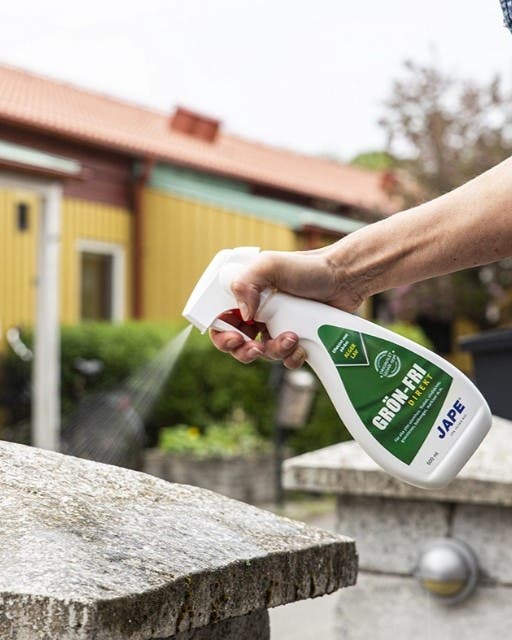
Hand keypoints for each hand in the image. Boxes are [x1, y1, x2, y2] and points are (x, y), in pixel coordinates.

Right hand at [209, 247, 362, 367]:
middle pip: (239, 344)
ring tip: (291, 337)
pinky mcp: (298, 340)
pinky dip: (292, 358)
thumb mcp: (270, 265)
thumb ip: (246, 282)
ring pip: (265, 354)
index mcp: (246, 296)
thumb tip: (244, 314)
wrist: (345, 279)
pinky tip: (301, 345)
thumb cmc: (308, 267)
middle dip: (245, 352)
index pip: (221, 321)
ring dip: (274, 352)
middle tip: (256, 349)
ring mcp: (278, 328)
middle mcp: (259, 314)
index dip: (222, 335)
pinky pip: (287, 360)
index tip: (235, 339)